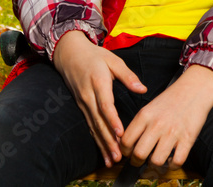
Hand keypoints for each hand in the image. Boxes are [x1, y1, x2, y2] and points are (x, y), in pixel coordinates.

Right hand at [52, 30, 146, 165]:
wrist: (70, 53)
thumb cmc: (94, 55)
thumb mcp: (113, 60)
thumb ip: (127, 75)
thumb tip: (142, 89)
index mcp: (98, 83)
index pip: (105, 105)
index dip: (113, 120)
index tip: (121, 133)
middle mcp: (88, 96)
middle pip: (99, 121)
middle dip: (109, 140)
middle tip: (118, 155)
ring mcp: (83, 103)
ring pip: (93, 127)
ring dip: (103, 144)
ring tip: (112, 159)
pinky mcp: (82, 107)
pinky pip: (90, 126)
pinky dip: (96, 139)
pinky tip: (103, 151)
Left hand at [120, 65, 212, 168]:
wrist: (195, 88)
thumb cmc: (172, 99)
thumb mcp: (150, 107)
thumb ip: (140, 124)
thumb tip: (130, 145)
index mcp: (144, 115)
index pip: (126, 141)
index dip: (125, 152)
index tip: (129, 153)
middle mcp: (157, 125)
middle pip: (139, 155)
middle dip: (137, 163)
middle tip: (140, 161)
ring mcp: (173, 132)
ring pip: (156, 161)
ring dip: (155, 166)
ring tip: (156, 160)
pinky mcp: (188, 138)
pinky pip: (177, 162)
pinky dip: (172, 165)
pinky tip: (171, 160)